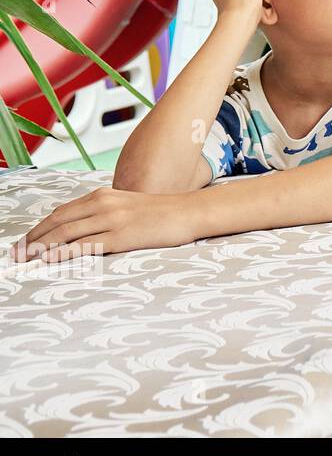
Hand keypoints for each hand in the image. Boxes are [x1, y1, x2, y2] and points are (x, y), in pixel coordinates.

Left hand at [8, 187, 200, 261]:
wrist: (189, 212)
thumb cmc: (162, 212)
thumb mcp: (128, 205)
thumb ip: (104, 213)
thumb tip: (83, 229)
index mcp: (103, 195)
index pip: (60, 212)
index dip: (38, 228)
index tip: (25, 242)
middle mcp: (103, 204)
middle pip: (57, 223)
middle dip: (33, 240)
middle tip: (17, 255)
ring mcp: (112, 220)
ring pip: (66, 234)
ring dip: (42, 248)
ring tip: (27, 260)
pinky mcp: (122, 236)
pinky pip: (86, 246)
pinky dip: (64, 253)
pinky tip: (52, 260)